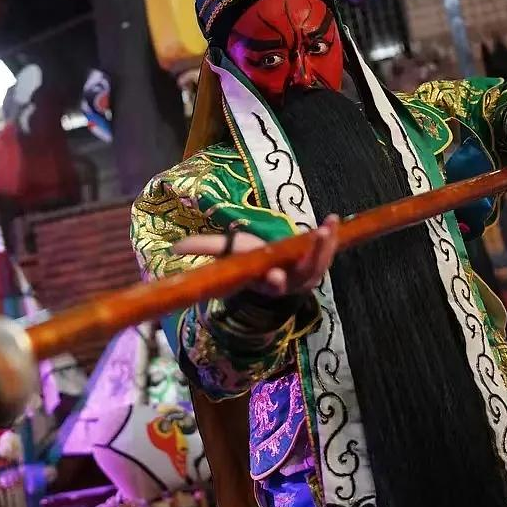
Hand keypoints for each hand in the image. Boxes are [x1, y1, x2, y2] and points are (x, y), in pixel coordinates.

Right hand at [171, 215, 339, 297]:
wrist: (270, 272)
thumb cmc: (246, 262)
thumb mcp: (226, 256)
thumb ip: (204, 250)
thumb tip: (174, 247)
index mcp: (266, 283)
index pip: (270, 286)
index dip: (273, 282)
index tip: (273, 276)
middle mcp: (290, 282)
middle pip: (303, 275)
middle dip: (309, 261)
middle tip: (316, 239)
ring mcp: (307, 274)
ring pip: (320, 263)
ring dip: (325, 245)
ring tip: (328, 225)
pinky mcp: (318, 263)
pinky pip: (327, 252)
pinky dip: (331, 237)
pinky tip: (332, 220)